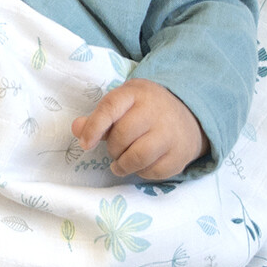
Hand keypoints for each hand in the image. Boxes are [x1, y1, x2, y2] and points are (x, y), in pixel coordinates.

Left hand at [71, 79, 206, 180]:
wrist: (189, 114)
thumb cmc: (146, 109)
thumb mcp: (123, 104)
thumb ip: (98, 117)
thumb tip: (77, 129)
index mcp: (136, 93)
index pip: (110, 108)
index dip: (94, 127)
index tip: (85, 144)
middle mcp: (156, 111)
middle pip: (122, 136)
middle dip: (113, 148)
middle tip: (115, 149)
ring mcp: (170, 133)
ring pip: (137, 157)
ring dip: (123, 165)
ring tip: (121, 163)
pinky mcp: (180, 155)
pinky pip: (152, 172)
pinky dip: (141, 172)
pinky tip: (141, 165)